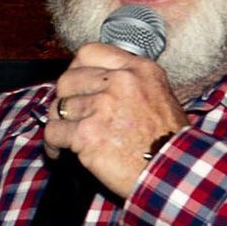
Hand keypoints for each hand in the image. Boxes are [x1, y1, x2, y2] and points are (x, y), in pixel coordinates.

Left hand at [44, 42, 188, 198]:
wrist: (174, 173)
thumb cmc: (169, 142)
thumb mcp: (159, 97)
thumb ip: (129, 84)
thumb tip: (94, 84)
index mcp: (138, 69)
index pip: (89, 52)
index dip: (76, 69)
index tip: (75, 85)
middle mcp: (120, 82)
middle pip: (68, 79)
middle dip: (64, 98)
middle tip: (69, 114)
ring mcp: (102, 107)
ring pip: (58, 106)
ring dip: (59, 123)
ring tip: (65, 136)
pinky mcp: (88, 133)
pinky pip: (54, 132)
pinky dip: (52, 144)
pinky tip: (59, 152)